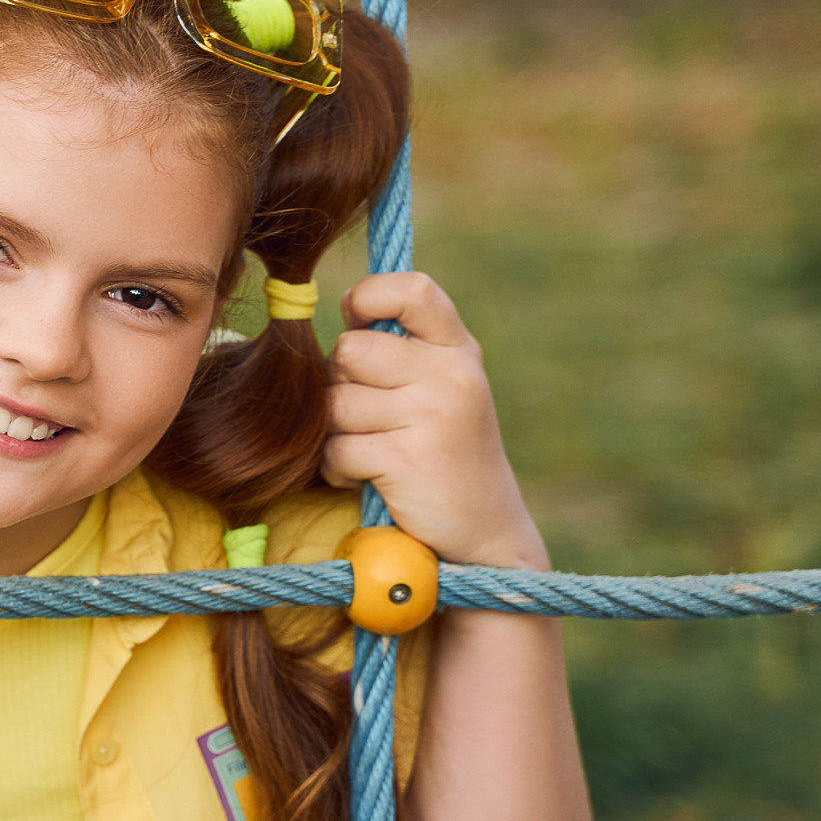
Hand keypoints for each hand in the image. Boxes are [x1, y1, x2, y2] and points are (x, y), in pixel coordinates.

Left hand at [323, 272, 547, 570]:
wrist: (485, 531)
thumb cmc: (445, 451)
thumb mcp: (441, 386)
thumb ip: (402, 347)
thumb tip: (346, 301)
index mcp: (457, 349)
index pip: (411, 289)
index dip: (370, 297)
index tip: (358, 322)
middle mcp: (450, 374)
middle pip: (350, 351)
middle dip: (341, 385)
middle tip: (369, 415)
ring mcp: (432, 415)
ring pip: (336, 403)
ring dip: (339, 432)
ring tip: (374, 450)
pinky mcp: (406, 460)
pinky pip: (337, 448)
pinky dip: (339, 469)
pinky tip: (369, 477)